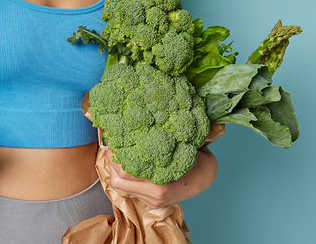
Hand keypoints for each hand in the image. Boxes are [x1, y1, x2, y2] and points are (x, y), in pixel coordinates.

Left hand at [105, 124, 222, 208]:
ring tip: (114, 149)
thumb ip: (159, 134)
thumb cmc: (192, 154)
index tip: (110, 136)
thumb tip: (128, 114)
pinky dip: (122, 174)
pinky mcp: (150, 202)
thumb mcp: (179, 141)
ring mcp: (151, 199)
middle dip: (110, 159)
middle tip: (109, 141)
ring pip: (120, 185)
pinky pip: (128, 188)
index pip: (125, 171)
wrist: (206, 177)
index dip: (113, 153)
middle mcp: (154, 193)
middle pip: (119, 179)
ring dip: (113, 167)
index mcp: (162, 182)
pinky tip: (124, 160)